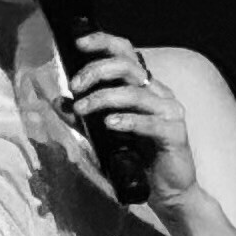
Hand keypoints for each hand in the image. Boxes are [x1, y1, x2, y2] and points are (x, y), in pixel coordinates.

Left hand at [69, 36, 195, 206]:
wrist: (167, 192)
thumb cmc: (138, 160)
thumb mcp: (104, 136)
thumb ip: (85, 119)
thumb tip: (60, 102)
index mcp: (145, 87)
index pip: (126, 53)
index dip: (104, 43)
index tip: (79, 43)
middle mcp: (159, 93)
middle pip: (128, 67)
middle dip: (97, 71)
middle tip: (75, 87)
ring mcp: (170, 112)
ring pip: (135, 92)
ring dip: (104, 98)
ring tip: (83, 109)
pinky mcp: (175, 133)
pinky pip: (149, 122)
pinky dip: (128, 120)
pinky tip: (110, 124)